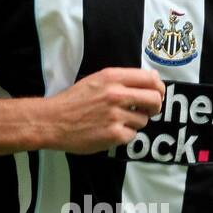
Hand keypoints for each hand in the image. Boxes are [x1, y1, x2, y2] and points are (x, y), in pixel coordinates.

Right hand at [44, 67, 164, 153]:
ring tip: (118, 121)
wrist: (53, 121)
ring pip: (144, 120)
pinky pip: (132, 135)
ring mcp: (115, 115)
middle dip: (155, 106)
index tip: (157, 93)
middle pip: (155, 99)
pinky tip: (111, 131)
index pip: (150, 78)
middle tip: (148, 110)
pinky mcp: (114, 134)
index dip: (159, 87)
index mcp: (112, 77)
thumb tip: (151, 79)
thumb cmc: (73, 101)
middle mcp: (116, 94)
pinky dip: (124, 135)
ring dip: (135, 122)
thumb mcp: (97, 80)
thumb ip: (121, 79)